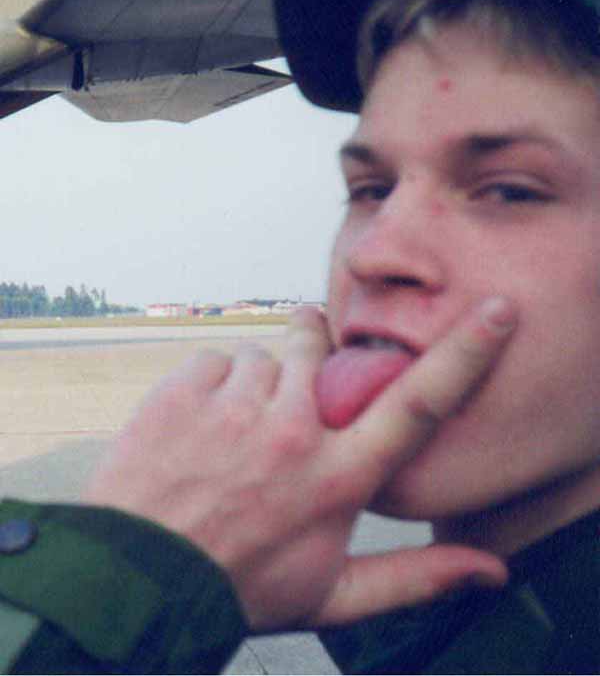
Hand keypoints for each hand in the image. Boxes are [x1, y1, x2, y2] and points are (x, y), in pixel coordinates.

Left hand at [83, 298, 515, 629]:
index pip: (418, 405)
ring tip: (234, 436)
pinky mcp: (186, 391)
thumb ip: (415, 578)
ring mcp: (236, 409)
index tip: (497, 312)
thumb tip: (491, 572)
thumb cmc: (240, 586)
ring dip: (256, 385)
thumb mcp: (332, 595)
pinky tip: (199, 429)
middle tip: (285, 393)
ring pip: (265, 355)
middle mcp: (293, 433)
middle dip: (311, 348)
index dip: (466, 354)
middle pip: (321, 350)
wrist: (138, 578)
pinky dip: (212, 385)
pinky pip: (216, 360)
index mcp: (337, 478)